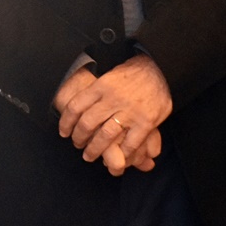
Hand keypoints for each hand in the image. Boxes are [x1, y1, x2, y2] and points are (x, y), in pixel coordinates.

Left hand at [57, 54, 171, 171]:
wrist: (161, 68)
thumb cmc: (134, 72)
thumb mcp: (110, 74)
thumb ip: (96, 91)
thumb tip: (78, 107)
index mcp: (102, 85)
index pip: (76, 107)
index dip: (66, 123)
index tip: (64, 132)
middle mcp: (113, 98)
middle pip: (87, 124)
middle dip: (79, 139)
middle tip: (78, 145)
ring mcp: (130, 111)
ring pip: (105, 137)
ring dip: (94, 150)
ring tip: (89, 155)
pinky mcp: (145, 122)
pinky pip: (129, 144)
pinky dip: (121, 154)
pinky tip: (116, 157)